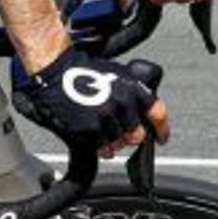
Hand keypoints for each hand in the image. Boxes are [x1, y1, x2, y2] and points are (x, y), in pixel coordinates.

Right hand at [12, 45, 169, 159]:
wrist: (56, 71)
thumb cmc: (82, 69)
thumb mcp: (116, 73)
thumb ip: (133, 93)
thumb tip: (141, 113)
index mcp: (133, 87)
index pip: (158, 114)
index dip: (161, 129)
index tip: (160, 137)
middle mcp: (123, 103)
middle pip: (137, 136)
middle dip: (130, 136)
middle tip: (120, 132)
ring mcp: (107, 117)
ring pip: (119, 144)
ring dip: (113, 142)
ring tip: (101, 130)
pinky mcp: (91, 129)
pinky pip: (102, 148)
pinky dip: (100, 147)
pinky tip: (93, 136)